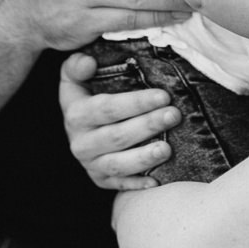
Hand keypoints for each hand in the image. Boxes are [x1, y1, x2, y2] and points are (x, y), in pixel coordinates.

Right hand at [59, 52, 181, 189]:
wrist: (77, 128)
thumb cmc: (85, 95)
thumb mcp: (73, 77)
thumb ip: (77, 66)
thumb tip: (88, 61)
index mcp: (76, 115)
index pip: (107, 108)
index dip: (135, 102)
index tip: (163, 95)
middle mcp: (81, 143)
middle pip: (117, 136)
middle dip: (148, 125)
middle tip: (174, 115)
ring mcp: (91, 164)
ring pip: (118, 165)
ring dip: (144, 157)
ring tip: (168, 149)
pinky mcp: (101, 180)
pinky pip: (119, 185)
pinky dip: (137, 184)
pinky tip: (157, 181)